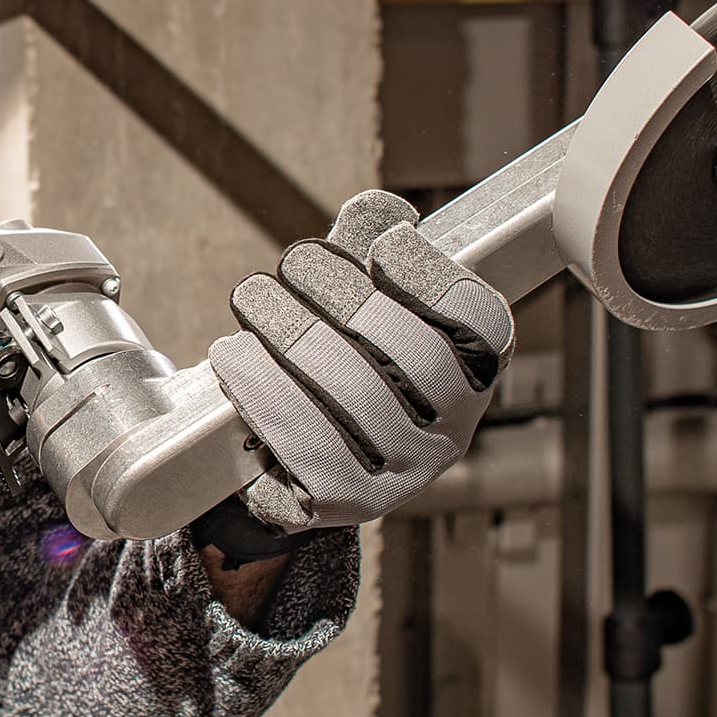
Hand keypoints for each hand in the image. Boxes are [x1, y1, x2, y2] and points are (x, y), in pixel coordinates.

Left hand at [208, 191, 511, 530]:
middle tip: (295, 262)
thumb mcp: (350, 303)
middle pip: (415, 357)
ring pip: (358, 396)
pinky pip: (306, 443)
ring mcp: (404, 475)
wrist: (279, 460)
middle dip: (347, 296)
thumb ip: (366, 251)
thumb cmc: (326, 365)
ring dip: (294, 334)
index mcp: (469, 376)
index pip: (482, 326)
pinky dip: (264, 390)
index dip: (436, 281)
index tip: (385, 245)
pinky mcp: (346, 504)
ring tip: (253, 299)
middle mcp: (450, 432)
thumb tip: (381, 212)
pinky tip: (235, 358)